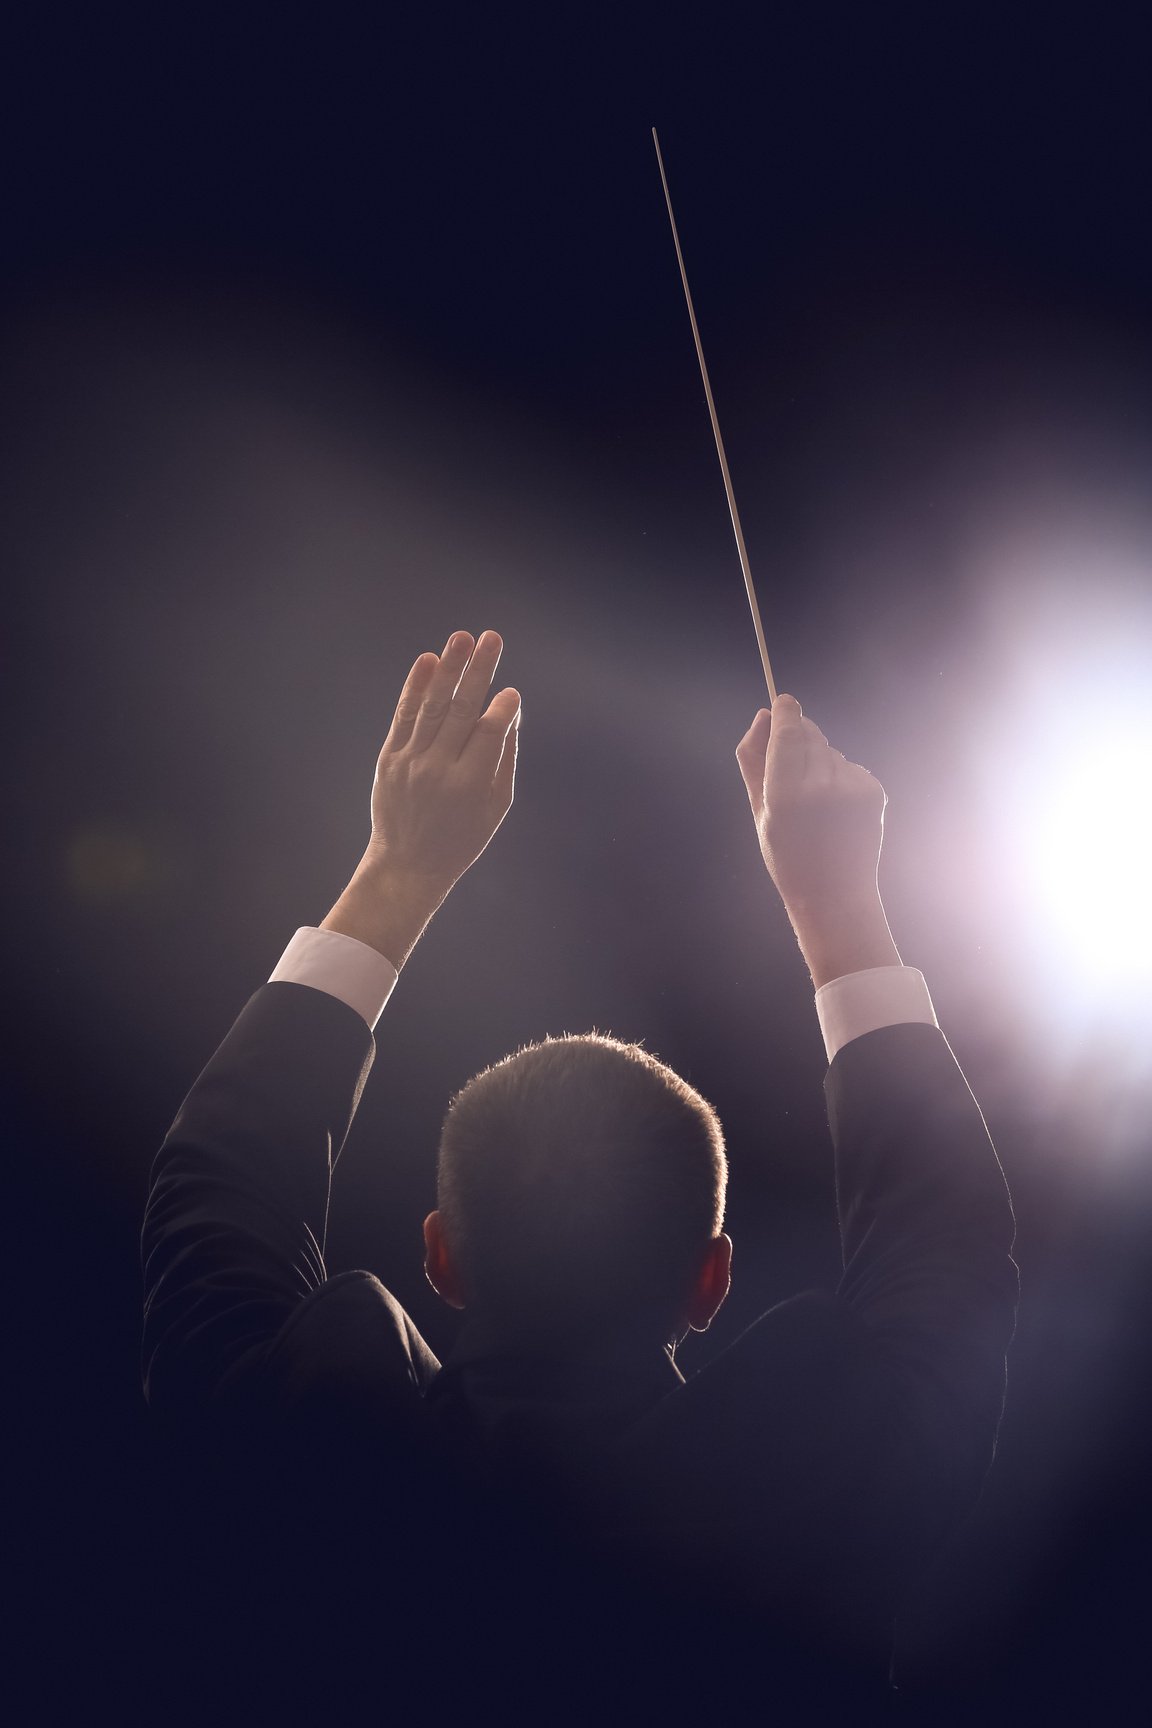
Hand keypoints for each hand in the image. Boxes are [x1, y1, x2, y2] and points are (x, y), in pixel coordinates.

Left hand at [322, 630, 519, 966]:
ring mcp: (410, 762)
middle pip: (462, 710)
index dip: (503, 708)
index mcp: (471, 785)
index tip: (512, 691)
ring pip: (432, 706)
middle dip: (478, 670)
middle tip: (492, 638)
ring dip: (448, 668)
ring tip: (461, 638)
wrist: (408, 863)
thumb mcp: (495, 805)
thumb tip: (510, 710)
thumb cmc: (463, 836)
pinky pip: (404, 715)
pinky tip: (428, 660)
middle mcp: (438, 770)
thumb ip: (504, 756)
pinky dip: (415, 687)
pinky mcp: (389, 758)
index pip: (489, 733)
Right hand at [735, 696, 899, 986]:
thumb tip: (762, 715)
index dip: (785, 712)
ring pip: (830, 751)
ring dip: (821, 764)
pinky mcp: (874, 790)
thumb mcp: (758, 812)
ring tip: (817, 804)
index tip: (783, 701)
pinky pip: (851, 768)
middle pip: (809, 735)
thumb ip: (754, 761)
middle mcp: (820, 786)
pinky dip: (842, 779)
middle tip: (793, 771)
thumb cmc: (788, 856)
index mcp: (785, 794)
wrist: (834, 895)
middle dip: (800, 740)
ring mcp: (851, 788)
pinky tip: (837, 811)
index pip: (787, 733)